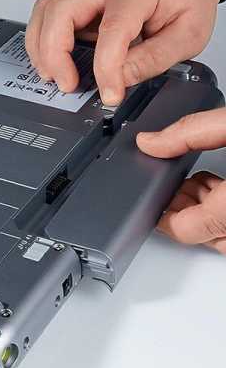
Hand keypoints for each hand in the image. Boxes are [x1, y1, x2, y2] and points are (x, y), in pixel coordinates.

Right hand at [25, 0, 225, 104]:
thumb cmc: (186, 2)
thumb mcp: (187, 36)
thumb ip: (154, 60)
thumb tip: (119, 80)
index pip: (110, 31)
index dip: (106, 70)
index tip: (110, 95)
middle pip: (59, 12)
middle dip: (55, 55)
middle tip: (68, 85)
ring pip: (45, 13)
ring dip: (42, 49)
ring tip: (54, 77)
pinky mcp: (78, 8)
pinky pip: (45, 19)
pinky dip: (41, 44)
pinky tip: (52, 64)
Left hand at [137, 108, 225, 253]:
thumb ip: (192, 131)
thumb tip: (150, 140)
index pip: (184, 230)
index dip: (161, 215)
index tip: (152, 202)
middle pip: (201, 234)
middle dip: (184, 208)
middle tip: (179, 184)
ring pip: (222, 236)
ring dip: (206, 211)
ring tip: (204, 181)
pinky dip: (224, 211)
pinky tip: (223, 186)